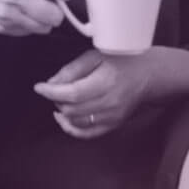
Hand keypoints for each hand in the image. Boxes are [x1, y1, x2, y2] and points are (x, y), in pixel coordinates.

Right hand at [0, 0, 74, 35]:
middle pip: (56, 16)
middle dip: (57, 10)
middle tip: (49, 2)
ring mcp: (10, 16)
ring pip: (44, 28)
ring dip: (44, 20)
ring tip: (34, 8)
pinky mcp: (4, 29)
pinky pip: (29, 33)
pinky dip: (30, 25)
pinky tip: (21, 14)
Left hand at [33, 49, 156, 137]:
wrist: (149, 75)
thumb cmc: (122, 60)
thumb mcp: (96, 55)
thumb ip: (73, 69)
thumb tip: (51, 83)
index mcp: (106, 83)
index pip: (72, 93)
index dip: (51, 92)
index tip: (39, 87)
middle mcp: (110, 104)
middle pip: (72, 110)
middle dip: (56, 99)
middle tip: (53, 88)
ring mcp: (112, 118)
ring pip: (76, 122)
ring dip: (62, 112)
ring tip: (61, 98)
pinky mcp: (113, 125)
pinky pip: (87, 133)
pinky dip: (71, 127)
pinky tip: (63, 117)